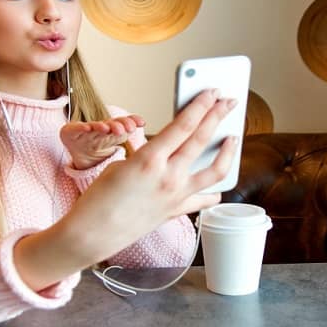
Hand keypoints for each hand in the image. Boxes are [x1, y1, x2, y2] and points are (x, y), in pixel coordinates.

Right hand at [60, 115, 145, 169]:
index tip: (139, 124)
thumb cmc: (100, 140)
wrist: (81, 149)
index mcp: (112, 127)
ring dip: (101, 126)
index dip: (130, 122)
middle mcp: (99, 126)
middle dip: (117, 125)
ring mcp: (85, 128)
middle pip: (110, 124)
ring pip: (95, 126)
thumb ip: (128, 128)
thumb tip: (143, 121)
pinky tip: (87, 128)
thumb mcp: (116, 137)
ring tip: (106, 129)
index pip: (122, 123)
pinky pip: (76, 128)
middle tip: (124, 129)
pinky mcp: (71, 131)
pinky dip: (81, 127)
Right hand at [63, 89, 237, 263]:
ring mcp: (176, 196)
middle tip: (229, 102)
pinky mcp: (177, 211)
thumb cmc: (100, 198)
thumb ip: (147, 153)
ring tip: (233, 139)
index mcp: (150, 159)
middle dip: (218, 115)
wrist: (93, 234)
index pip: (184, 124)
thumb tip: (164, 147)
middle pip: (201, 139)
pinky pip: (204, 198)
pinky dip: (213, 190)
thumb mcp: (121, 164)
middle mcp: (168, 177)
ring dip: (228, 152)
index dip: (201, 104)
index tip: (212, 92)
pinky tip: (218, 183)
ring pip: (215, 171)